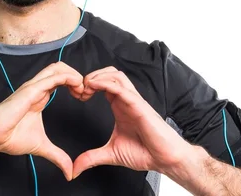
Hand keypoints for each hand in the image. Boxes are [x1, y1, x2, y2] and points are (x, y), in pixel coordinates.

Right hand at [0, 61, 83, 180]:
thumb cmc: (9, 137)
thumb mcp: (41, 146)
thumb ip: (57, 156)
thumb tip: (69, 172)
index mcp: (39, 95)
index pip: (60, 78)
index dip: (75, 83)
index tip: (83, 97)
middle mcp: (37, 88)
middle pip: (61, 68)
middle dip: (77, 76)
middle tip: (84, 93)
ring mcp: (33, 87)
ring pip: (57, 68)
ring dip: (74, 75)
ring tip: (81, 90)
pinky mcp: (30, 90)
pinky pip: (52, 77)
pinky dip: (68, 78)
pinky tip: (76, 87)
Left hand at [73, 67, 193, 178]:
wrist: (165, 159)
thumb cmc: (145, 152)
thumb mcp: (111, 154)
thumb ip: (92, 158)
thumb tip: (75, 168)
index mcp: (119, 106)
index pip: (103, 83)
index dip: (88, 85)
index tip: (78, 96)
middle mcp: (126, 100)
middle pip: (109, 73)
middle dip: (92, 75)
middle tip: (80, 89)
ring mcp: (133, 101)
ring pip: (116, 75)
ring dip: (98, 76)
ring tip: (87, 87)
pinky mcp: (139, 105)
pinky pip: (122, 88)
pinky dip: (106, 84)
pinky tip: (95, 87)